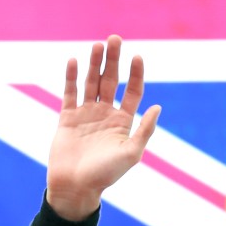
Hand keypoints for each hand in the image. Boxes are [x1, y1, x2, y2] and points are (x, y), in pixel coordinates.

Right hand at [44, 35, 161, 220]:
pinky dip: (72, 77)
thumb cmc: (106, 174)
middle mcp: (105, 114)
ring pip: (91, 83)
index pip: (132, 91)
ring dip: (94, 63)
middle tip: (115, 38)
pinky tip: (75, 61)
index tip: (138, 56)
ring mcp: (86, 114)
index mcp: (123, 121)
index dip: (135, 74)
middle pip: (111, 80)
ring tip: (98, 45)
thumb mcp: (131, 153)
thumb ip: (144, 130)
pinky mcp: (67, 117)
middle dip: (114, 60)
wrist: (75, 187)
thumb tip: (157, 106)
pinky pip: (70, 93)